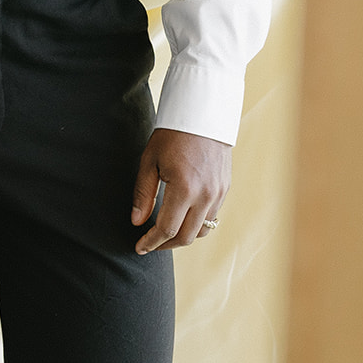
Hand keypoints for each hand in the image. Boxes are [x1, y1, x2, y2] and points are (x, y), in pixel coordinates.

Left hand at [130, 128, 231, 252]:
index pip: (167, 229)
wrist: (202, 114)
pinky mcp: (224, 189)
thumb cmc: (172, 135)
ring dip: (182, 236)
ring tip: (165, 233)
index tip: (139, 247)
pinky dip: (196, 223)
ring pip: (202, 230)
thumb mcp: (150, 161)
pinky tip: (182, 217)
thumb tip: (137, 222)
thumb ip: (143, 194)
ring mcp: (218, 193)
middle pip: (186, 237)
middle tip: (150, 244)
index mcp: (184, 188)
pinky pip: (211, 217)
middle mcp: (205, 195)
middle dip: (165, 245)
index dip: (151, 242)